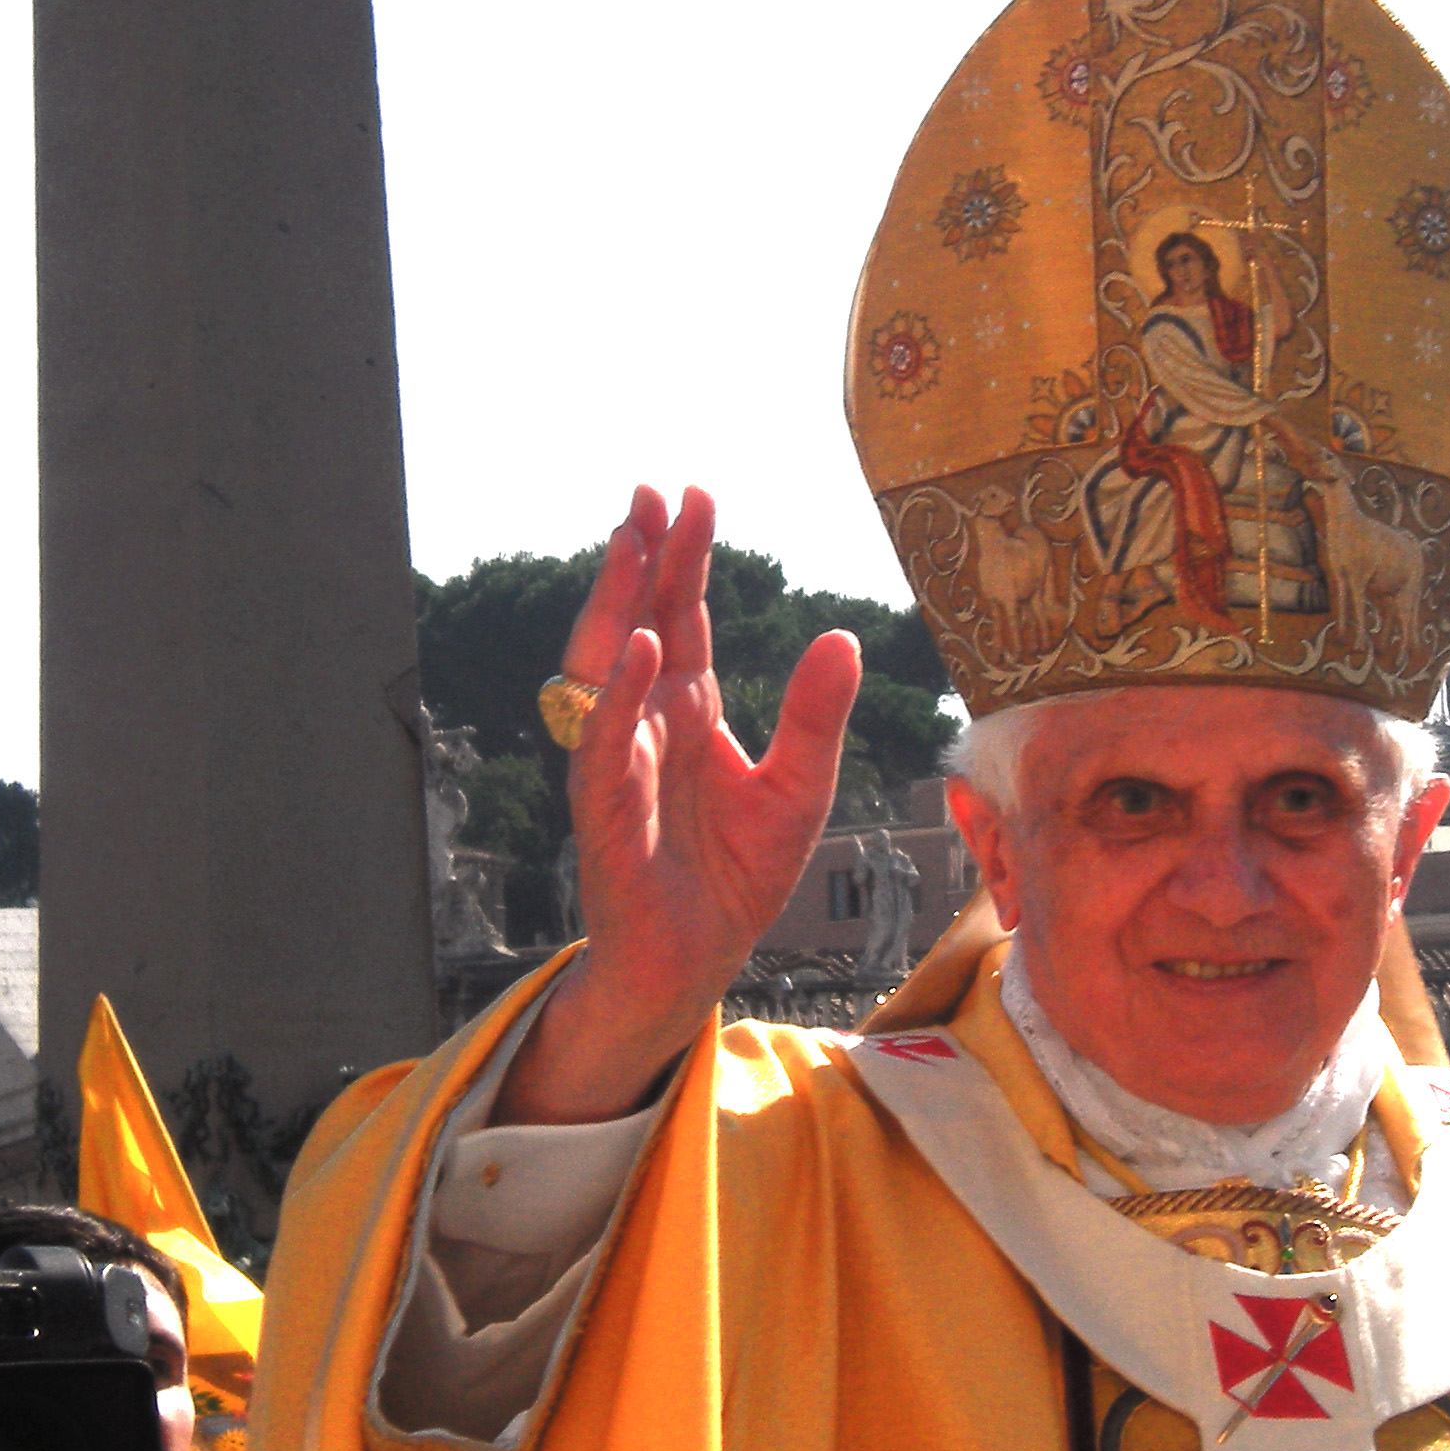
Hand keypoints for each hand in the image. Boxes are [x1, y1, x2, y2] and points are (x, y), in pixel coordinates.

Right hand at [497, 485, 862, 1124]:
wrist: (695, 960)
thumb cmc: (738, 877)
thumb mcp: (799, 788)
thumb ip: (815, 715)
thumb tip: (843, 636)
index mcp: (688, 710)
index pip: (683, 618)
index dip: (686, 559)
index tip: (695, 495)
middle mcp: (645, 722)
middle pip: (640, 621)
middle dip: (644, 557)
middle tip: (652, 491)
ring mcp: (619, 760)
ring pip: (606, 665)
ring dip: (617, 602)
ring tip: (633, 540)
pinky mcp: (606, 808)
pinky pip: (608, 742)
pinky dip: (621, 694)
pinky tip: (642, 646)